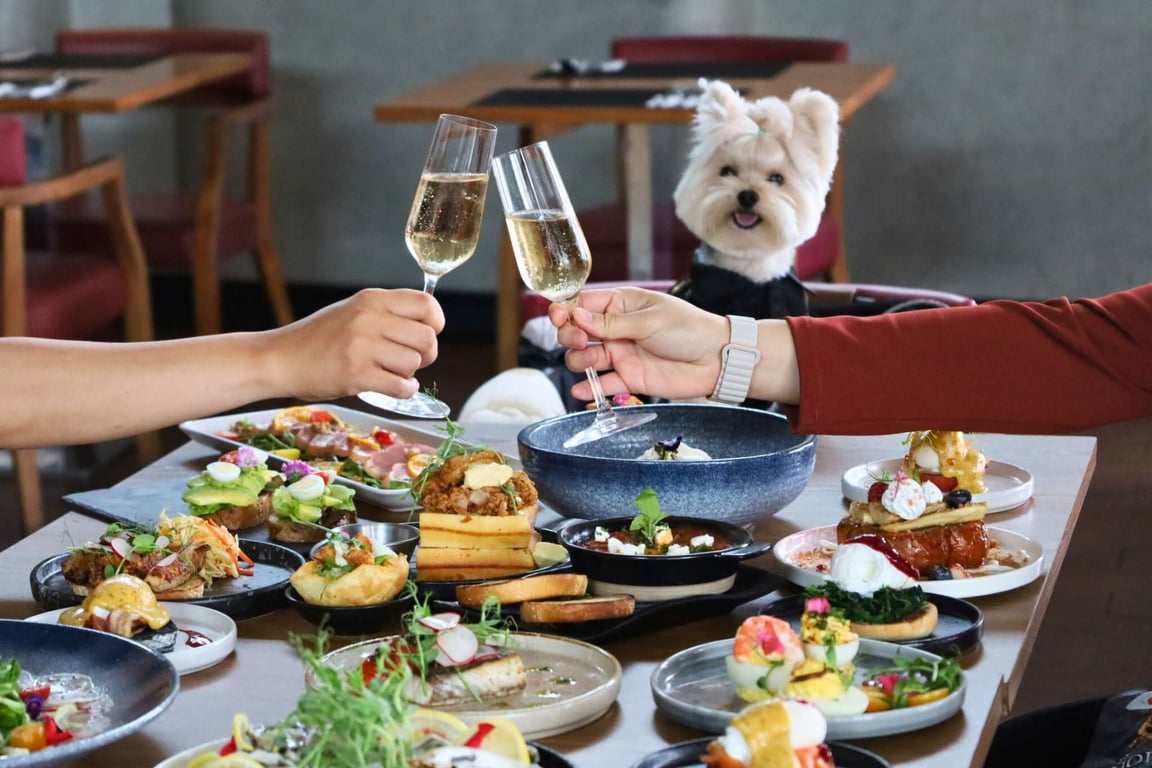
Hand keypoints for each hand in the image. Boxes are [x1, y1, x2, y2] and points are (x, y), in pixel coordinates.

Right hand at [265, 288, 444, 399]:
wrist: (279, 359)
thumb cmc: (318, 338)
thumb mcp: (352, 311)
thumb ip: (387, 314)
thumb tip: (427, 325)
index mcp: (372, 299)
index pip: (426, 304)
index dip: (436, 322)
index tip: (429, 333)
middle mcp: (369, 319)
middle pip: (427, 338)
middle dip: (427, 354)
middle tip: (411, 360)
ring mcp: (362, 347)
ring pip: (414, 363)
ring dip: (408, 373)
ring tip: (390, 372)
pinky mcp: (356, 375)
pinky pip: (401, 386)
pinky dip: (404, 391)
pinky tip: (393, 387)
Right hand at [549, 287, 728, 400]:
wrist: (716, 359)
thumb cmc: (689, 329)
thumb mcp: (650, 320)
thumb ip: (612, 323)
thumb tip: (577, 316)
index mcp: (622, 305)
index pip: (584, 304)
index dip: (566, 310)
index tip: (559, 316)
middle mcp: (617, 329)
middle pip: (578, 331)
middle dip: (569, 334)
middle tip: (578, 339)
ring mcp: (622, 354)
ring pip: (585, 357)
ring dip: (578, 359)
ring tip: (587, 360)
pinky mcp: (630, 378)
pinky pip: (603, 383)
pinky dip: (589, 388)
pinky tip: (581, 390)